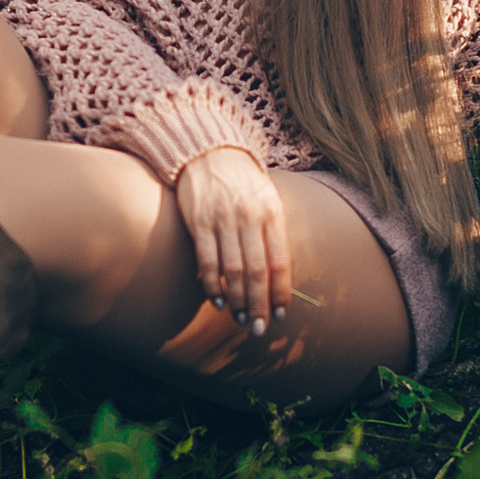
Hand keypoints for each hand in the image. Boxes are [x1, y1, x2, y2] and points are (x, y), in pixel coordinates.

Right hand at [172, 146, 291, 330]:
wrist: (210, 150)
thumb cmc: (244, 182)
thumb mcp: (268, 199)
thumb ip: (273, 234)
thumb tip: (277, 278)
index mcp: (272, 213)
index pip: (280, 261)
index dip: (281, 292)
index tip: (281, 314)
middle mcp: (249, 217)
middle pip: (256, 271)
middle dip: (259, 304)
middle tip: (260, 328)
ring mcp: (222, 219)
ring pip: (231, 270)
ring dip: (236, 300)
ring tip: (240, 318)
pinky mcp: (198, 222)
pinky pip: (206, 260)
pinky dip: (211, 284)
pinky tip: (216, 300)